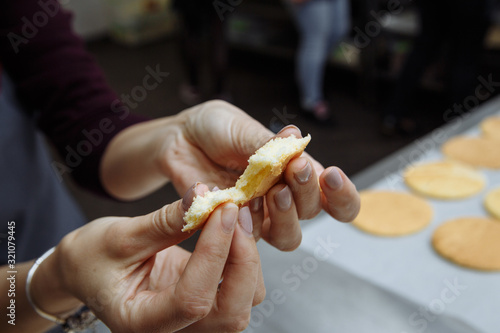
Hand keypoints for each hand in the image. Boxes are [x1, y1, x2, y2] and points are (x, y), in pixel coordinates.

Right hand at [32, 185, 263, 331]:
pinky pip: (240, 285)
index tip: (221, 210)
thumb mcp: (120, 237)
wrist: (87, 268)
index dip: (213, 254)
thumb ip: (164, 222)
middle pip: (232, 312)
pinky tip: (231, 225)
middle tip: (234, 211)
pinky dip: (243, 255)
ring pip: (245, 299)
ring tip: (233, 214)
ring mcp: (194, 318)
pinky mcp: (206, 298)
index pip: (192, 301)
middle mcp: (175, 329)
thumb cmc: (92, 258)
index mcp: (143, 323)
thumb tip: (203, 196)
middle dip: (242, 258)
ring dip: (247, 255)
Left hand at [160, 100, 359, 250]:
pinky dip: (245, 220)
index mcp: (294, 172)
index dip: (343, 195)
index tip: (331, 176)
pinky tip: (233, 200)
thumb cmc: (218, 129)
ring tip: (272, 192)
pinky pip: (247, 236)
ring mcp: (258, 215)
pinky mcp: (231, 226)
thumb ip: (268, 144)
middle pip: (312, 213)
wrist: (180, 138)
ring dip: (286, 217)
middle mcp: (282, 197)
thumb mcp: (244, 129)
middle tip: (295, 168)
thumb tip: (297, 139)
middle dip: (307, 191)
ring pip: (288, 236)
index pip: (333, 197)